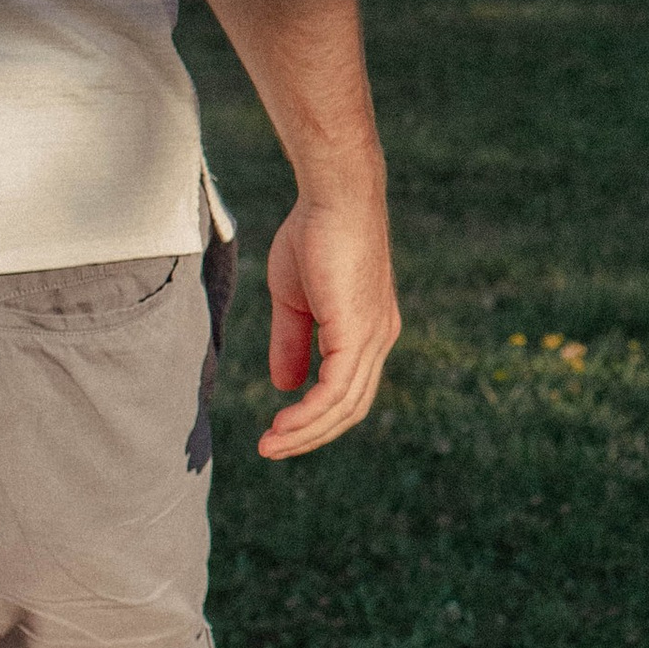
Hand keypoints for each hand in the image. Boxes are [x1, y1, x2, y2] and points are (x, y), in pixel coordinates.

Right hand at [259, 184, 400, 457]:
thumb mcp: (293, 300)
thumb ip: (291, 343)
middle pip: (351, 408)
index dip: (316, 416)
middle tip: (272, 450)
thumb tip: (285, 386)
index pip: (349, 391)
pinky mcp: (359, 332)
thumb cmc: (315, 236)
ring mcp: (373, 338)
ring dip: (305, 432)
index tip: (279, 431)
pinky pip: (336, 389)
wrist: (333, 198)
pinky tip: (283, 426)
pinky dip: (309, 414)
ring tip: (270, 446)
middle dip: (311, 435)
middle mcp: (378, 340)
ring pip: (344, 406)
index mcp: (367, 332)